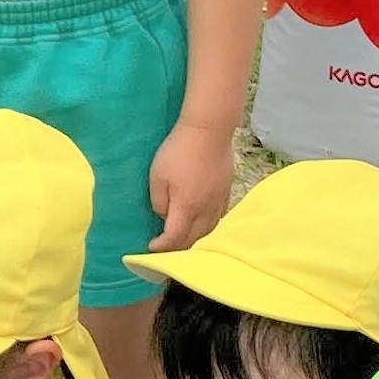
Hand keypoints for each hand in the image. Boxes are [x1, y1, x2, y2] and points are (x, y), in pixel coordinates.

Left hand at [146, 122, 235, 251]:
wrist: (209, 130)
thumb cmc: (178, 151)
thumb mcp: (157, 177)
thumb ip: (159, 201)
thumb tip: (164, 215)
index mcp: (187, 207)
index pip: (175, 238)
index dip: (162, 247)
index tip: (152, 246)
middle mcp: (206, 209)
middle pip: (194, 238)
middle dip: (178, 247)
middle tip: (166, 248)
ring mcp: (219, 200)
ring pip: (209, 230)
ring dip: (195, 239)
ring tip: (183, 239)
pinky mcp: (227, 191)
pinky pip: (219, 217)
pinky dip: (208, 226)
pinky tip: (202, 224)